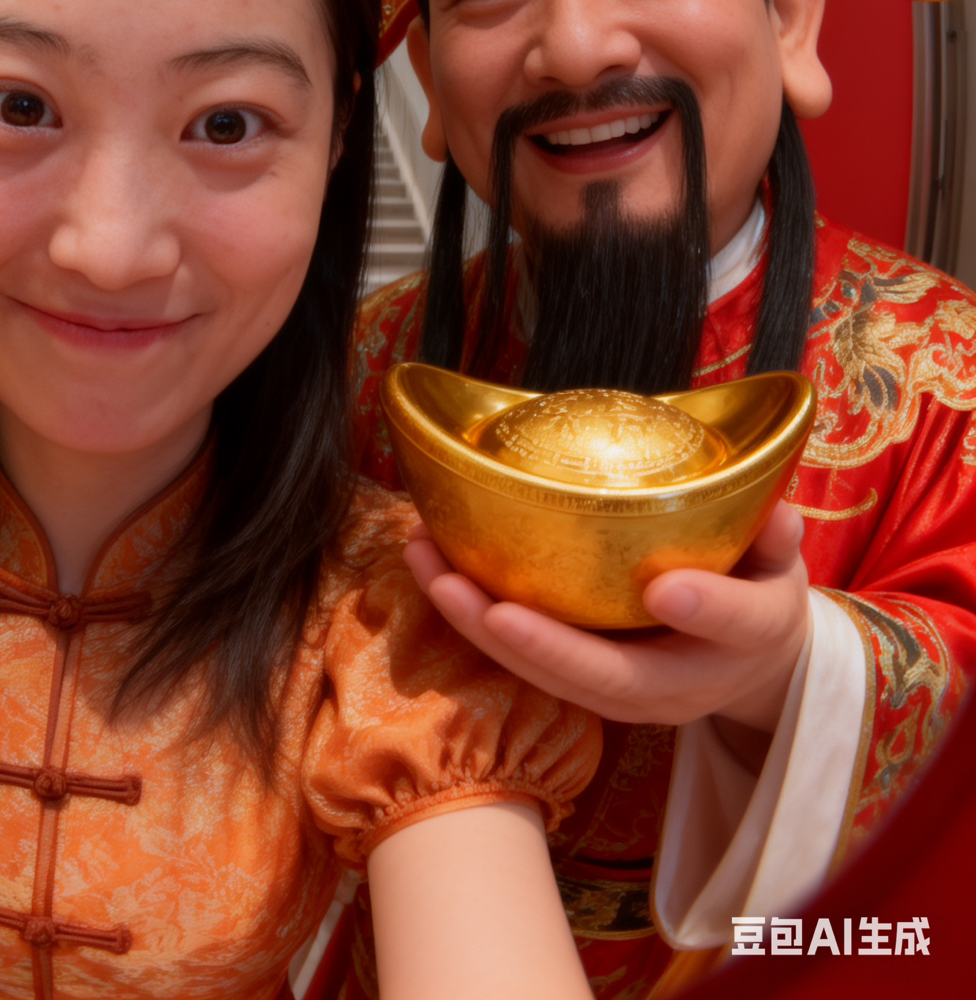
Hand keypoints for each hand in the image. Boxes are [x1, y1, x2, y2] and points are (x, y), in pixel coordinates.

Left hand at [405, 501, 809, 733]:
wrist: (747, 668)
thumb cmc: (757, 597)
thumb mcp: (781, 567)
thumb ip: (775, 540)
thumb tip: (776, 512)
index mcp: (745, 644)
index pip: (732, 630)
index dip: (704, 610)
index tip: (669, 588)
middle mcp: (677, 686)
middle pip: (604, 678)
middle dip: (539, 645)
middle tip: (486, 603)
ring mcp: (622, 695)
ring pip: (547, 677)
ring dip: (479, 627)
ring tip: (427, 565)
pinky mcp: (580, 684)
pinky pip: (521, 658)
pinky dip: (471, 617)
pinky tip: (429, 565)